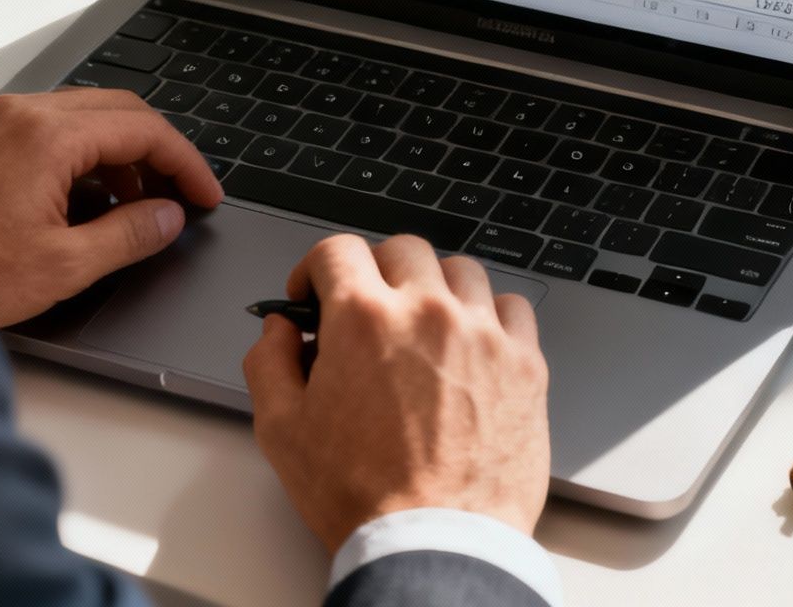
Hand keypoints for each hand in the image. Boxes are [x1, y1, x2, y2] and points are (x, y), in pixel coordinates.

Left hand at [0, 88, 221, 326]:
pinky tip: (74, 202)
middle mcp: (21, 112)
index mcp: (49, 136)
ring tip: (127, 209)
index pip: (144, 130)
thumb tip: (168, 217)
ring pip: (78, 117)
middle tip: (176, 197)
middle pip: (116, 110)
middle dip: (155, 153)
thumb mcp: (61, 267)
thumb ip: (128, 236)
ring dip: (114, 155)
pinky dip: (73, 155)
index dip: (186, 164)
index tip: (204, 196)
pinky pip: (40, 129)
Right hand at [242, 233, 549, 552]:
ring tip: (423, 326)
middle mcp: (427, 311)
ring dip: (436, 288)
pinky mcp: (524, 363)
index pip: (337, 250)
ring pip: (461, 271)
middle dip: (376, 271)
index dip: (316, 270)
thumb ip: (269, 364)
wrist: (435, 543)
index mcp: (363, 319)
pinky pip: (513, 308)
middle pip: (402, 249)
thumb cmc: (362, 495)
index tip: (316, 294)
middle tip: (369, 310)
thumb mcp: (281, 431)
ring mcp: (482, 333)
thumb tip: (278, 332)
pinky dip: (490, 315)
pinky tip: (473, 344)